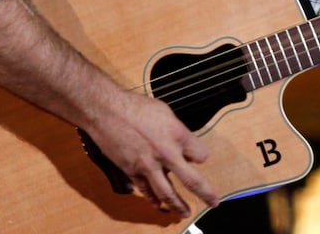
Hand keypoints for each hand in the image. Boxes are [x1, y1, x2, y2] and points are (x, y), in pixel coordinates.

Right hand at [85, 92, 218, 217]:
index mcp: (177, 135)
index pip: (201, 155)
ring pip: (168, 194)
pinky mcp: (132, 171)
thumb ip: (176, 130)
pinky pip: (146, 190)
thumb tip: (182, 142)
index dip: (200, 157)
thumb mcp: (164, 112)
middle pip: (192, 181)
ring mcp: (149, 165)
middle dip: (206, 194)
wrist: (106, 111)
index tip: (198, 158)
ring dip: (178, 206)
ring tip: (185, 213)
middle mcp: (166, 153)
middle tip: (214, 202)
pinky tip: (158, 204)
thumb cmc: (134, 106)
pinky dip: (152, 199)